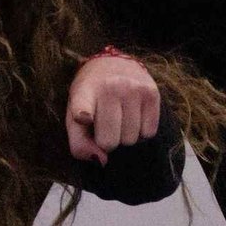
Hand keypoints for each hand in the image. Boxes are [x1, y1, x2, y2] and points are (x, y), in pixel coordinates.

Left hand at [66, 51, 160, 165]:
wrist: (114, 64)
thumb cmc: (91, 99)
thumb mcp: (74, 116)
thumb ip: (79, 143)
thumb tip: (101, 160)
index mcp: (83, 91)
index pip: (82, 104)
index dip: (82, 112)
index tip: (83, 117)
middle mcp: (109, 87)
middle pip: (110, 141)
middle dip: (107, 142)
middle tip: (104, 125)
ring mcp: (132, 88)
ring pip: (131, 140)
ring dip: (125, 136)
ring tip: (119, 117)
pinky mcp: (152, 93)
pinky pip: (148, 133)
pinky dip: (141, 132)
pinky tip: (134, 116)